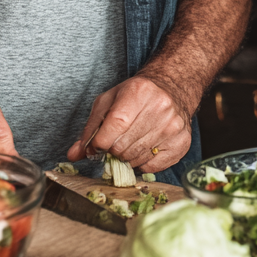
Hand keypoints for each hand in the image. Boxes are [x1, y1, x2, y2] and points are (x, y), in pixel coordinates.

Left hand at [66, 74, 190, 172]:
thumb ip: (90, 128)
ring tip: (130, 143)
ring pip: (135, 159)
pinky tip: (143, 148)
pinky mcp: (182, 143)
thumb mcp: (109, 101)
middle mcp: (160, 108)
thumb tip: (74, 155)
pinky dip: (142, 163)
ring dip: (126, 157)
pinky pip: (152, 167)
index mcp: (138, 92)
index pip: (113, 128)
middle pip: (122, 147)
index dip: (99, 143)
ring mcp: (173, 127)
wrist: (172, 88)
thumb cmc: (136, 95)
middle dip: (112, 150)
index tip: (97, 144)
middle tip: (115, 142)